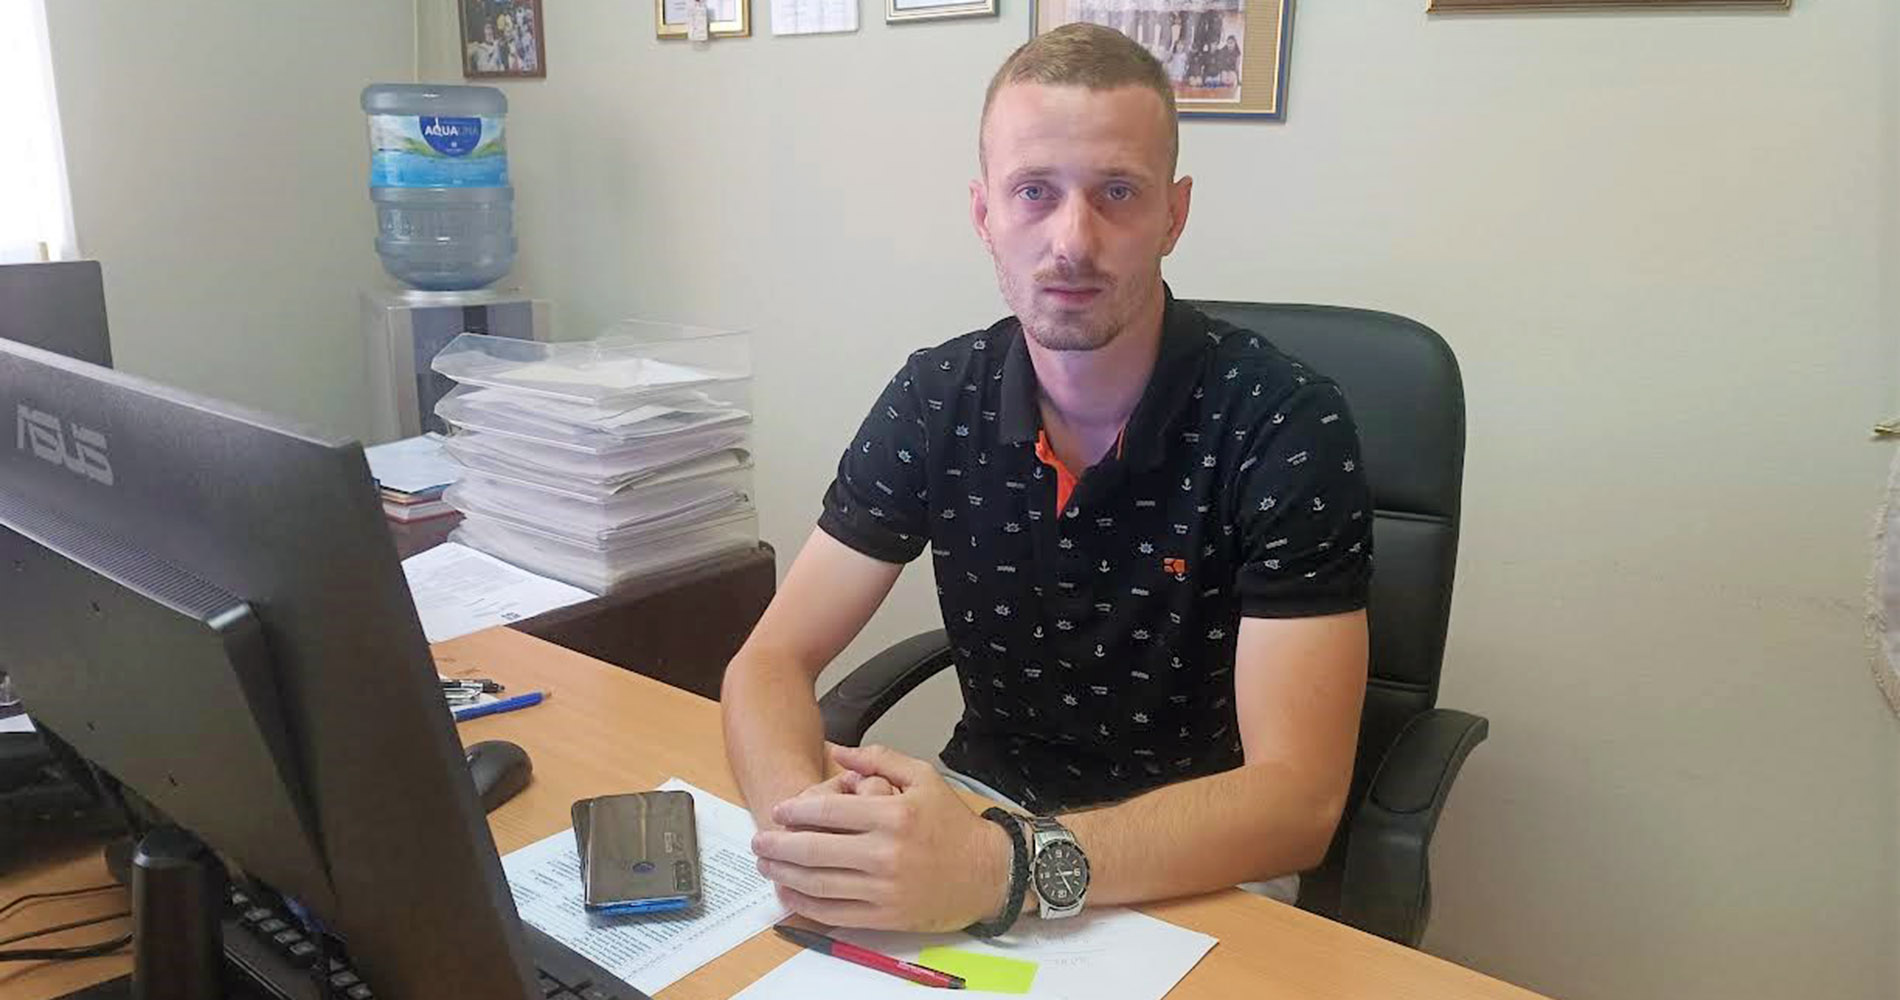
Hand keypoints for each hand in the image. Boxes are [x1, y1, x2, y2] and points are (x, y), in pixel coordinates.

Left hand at [753, 744, 1010, 931]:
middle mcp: (886, 853)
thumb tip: (837, 749)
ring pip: (818, 883)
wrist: (987, 873)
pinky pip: (834, 912)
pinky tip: (790, 892)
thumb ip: (877, 760)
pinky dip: (805, 904)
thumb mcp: (923, 777)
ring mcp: (884, 888)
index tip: (780, 811)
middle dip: (779, 844)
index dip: (795, 812)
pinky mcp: (885, 916)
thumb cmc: (953, 825)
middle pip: (815, 849)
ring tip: (767, 863)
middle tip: (760, 840)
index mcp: (893, 815)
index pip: (829, 812)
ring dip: (784, 873)